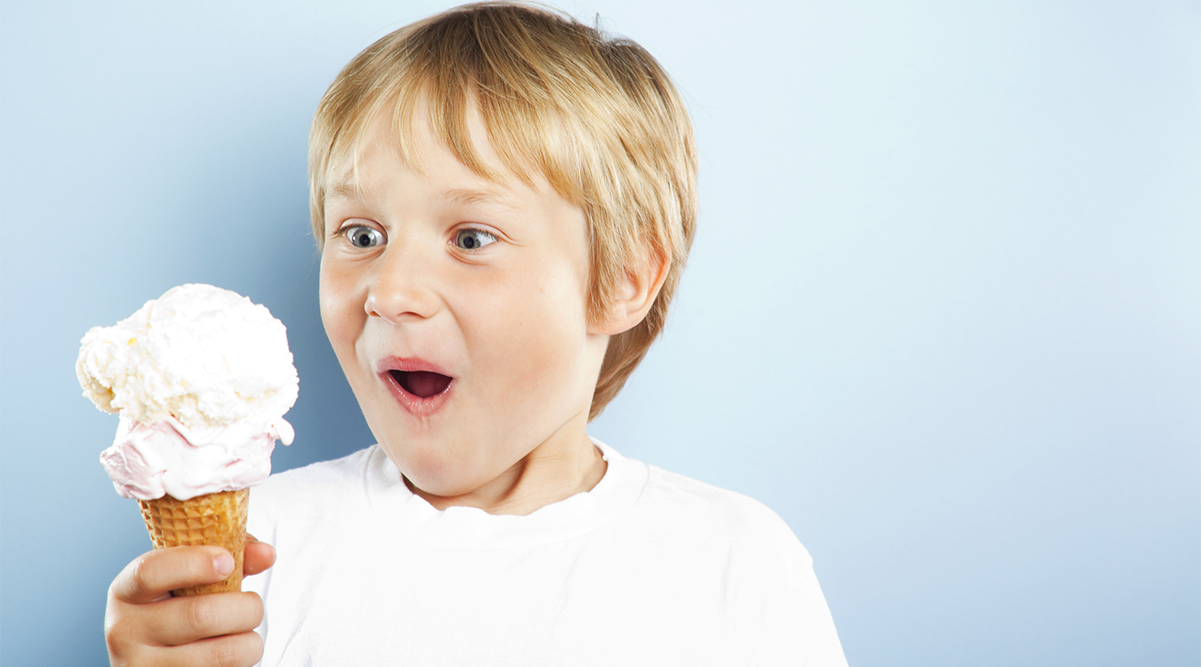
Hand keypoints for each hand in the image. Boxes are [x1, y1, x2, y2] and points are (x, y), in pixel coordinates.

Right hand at [105, 535, 275, 665]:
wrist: (160, 658)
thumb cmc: (183, 607)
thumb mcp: (193, 577)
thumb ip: (229, 556)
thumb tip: (266, 555)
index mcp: (127, 592)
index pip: (150, 572)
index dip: (193, 563)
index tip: (227, 561)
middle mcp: (124, 631)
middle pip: (201, 615)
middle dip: (246, 607)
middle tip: (252, 606)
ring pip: (222, 653)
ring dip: (250, 642)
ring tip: (245, 635)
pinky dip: (242, 664)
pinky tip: (229, 656)